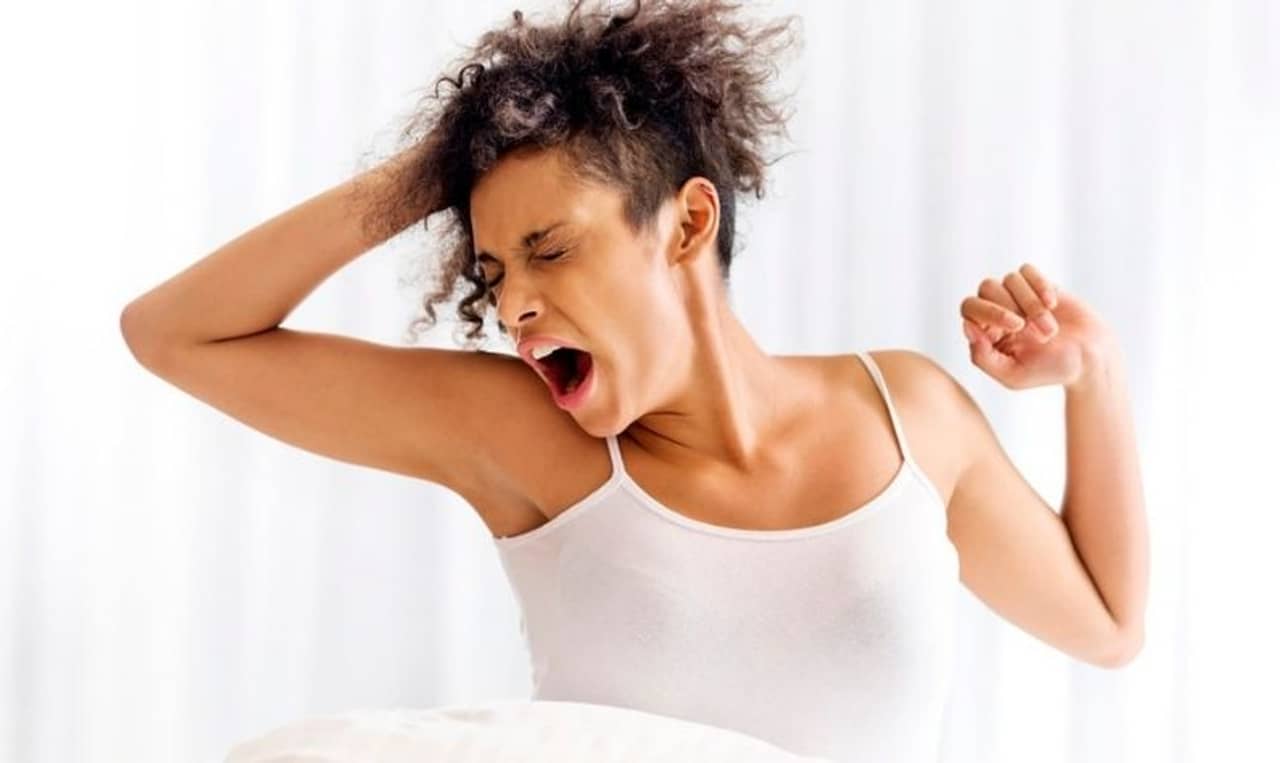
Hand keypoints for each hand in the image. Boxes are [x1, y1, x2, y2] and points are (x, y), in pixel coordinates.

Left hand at [959, 263, 1114, 389]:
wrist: (1090, 359)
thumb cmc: (1050, 371)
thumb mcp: (1012, 375)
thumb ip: (982, 357)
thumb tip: (967, 325)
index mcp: (986, 332)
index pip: (969, 307)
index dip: (989, 311)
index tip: (1016, 327)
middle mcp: (999, 311)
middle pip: (987, 287)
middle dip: (1012, 307)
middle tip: (1037, 333)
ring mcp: (1018, 296)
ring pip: (1010, 279)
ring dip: (1032, 304)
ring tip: (1050, 330)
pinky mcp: (1039, 285)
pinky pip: (1026, 270)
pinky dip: (1040, 286)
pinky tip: (1053, 304)